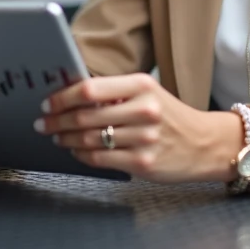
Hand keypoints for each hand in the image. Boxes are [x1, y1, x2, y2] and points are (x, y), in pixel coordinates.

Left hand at [35, 72, 238, 182]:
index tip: (48, 102)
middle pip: (85, 115)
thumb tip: (69, 94)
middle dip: (57, 120)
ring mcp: (144, 138)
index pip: (90, 89)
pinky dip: (81, 155)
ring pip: (89, 138)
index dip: (62, 97)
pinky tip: (76, 151)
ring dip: (66, 139)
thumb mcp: (147, 93)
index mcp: (141, 85)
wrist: (205, 144)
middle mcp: (144, 110)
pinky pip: (100, 159)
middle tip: (44, 123)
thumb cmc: (170, 116)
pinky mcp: (143, 163)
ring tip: (58, 137)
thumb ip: (114, 92)